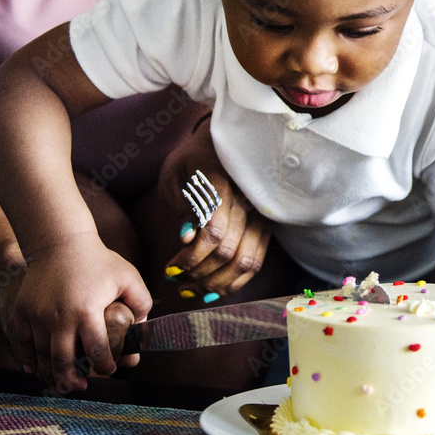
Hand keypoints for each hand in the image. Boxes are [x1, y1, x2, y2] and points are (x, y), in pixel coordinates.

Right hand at [1, 233, 151, 392]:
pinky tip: (35, 370)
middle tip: (81, 387)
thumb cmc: (98, 260)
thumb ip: (141, 303)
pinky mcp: (21, 311)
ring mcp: (37, 315)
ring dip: (51, 375)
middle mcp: (59, 317)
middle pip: (63, 361)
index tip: (110, 370)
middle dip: (73, 380)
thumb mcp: (128, 276)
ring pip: (40, 357)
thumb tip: (143, 330)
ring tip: (61, 383)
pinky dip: (27, 360)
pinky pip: (21, 343)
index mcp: (87, 311)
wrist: (60, 240)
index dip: (105, 366)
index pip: (97, 350)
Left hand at [160, 158, 271, 297]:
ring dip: (216, 283)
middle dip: (198, 274)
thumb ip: (181, 204)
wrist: (225, 145)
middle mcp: (249, 203)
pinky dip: (235, 281)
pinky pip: (255, 262)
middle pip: (228, 252)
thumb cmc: (193, 159)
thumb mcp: (176, 174)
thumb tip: (186, 239)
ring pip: (245, 262)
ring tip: (190, 289)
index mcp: (225, 185)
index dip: (192, 257)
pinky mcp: (265, 228)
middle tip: (174, 278)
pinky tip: (213, 289)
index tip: (170, 268)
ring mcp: (261, 217)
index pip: (214, 231)